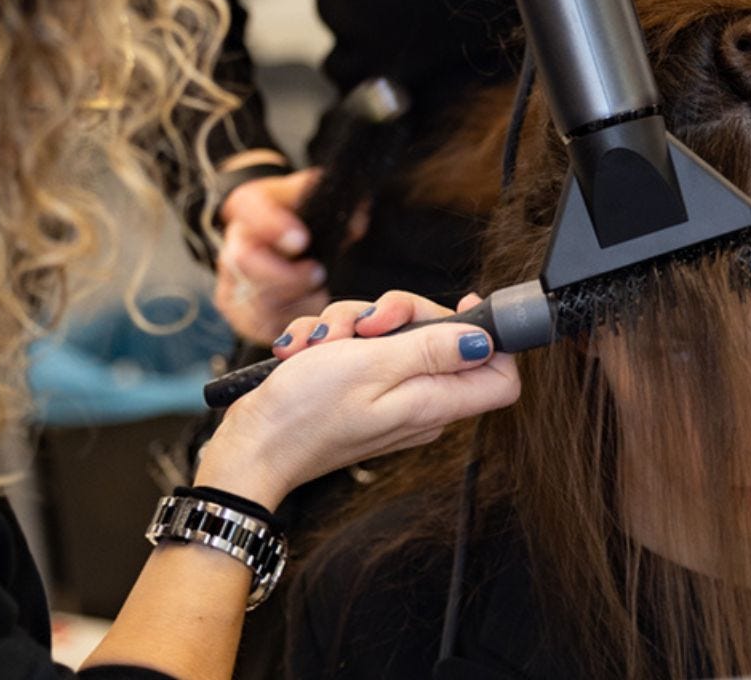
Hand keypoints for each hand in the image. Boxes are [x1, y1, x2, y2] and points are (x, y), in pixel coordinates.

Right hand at [194, 292, 520, 507]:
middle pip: (441, 336)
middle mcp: (419, 401)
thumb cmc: (305, 411)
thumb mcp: (372, 365)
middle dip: (399, 314)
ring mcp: (387, 395)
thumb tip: (485, 340)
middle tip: (365, 322)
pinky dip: (330, 339)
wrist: (250, 447)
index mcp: (434, 402)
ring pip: (392, 333)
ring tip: (319, 342)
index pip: (500, 375)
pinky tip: (304, 350)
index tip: (463, 304)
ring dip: (350, 322)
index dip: (492, 336)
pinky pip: (359, 347)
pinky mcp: (357, 389)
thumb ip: (432, 349)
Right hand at [214, 168, 329, 344]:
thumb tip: (357, 223)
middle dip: (286, 274)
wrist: (283, 245)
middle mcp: (232, 243)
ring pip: (253, 300)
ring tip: (320, 296)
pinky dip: (289, 324)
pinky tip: (310, 313)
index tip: (302, 240)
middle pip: (245, 262)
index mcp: (248, 206)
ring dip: (293, 303)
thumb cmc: (302, 217)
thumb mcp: (317, 199)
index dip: (272, 227)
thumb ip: (337, 205)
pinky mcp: (240, 312)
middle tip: (318, 274)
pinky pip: (260, 325)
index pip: (249, 209)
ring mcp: (231, 281)